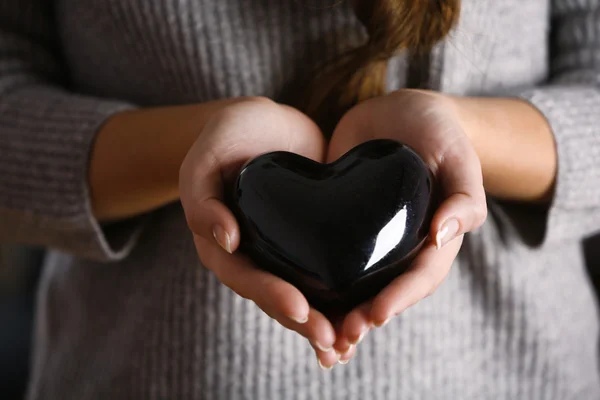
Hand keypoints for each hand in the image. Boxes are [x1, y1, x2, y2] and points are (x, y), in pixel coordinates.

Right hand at [179, 97, 343, 367]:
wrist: (266, 122)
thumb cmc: (229, 134)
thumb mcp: (206, 156)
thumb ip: (201, 196)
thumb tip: (225, 240)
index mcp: (222, 242)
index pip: (244, 277)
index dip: (270, 296)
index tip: (300, 310)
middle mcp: (252, 255)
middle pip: (275, 297)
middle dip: (303, 322)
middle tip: (333, 339)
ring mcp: (282, 251)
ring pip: (302, 295)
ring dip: (324, 322)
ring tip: (349, 344)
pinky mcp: (311, 242)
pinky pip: (324, 275)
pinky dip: (340, 300)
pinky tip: (362, 318)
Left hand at [327, 90, 487, 358]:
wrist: (397, 112)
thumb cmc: (436, 130)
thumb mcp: (456, 154)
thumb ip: (464, 192)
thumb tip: (445, 233)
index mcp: (432, 238)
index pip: (419, 277)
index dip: (399, 299)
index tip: (374, 316)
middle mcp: (400, 247)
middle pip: (384, 291)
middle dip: (362, 318)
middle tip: (338, 337)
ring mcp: (368, 239)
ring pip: (355, 285)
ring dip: (336, 313)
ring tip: (315, 336)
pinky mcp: (339, 224)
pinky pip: (327, 258)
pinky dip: (314, 283)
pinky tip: (290, 296)